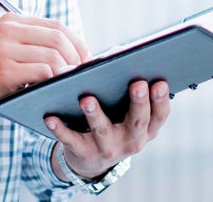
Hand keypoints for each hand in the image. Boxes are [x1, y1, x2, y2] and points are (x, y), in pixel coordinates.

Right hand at [0, 13, 89, 125]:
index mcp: (11, 21)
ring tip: (72, 83)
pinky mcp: (3, 70)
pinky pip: (42, 71)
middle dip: (77, 56)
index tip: (87, 59)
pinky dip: (55, 80)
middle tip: (84, 73)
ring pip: (53, 54)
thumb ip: (32, 47)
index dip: (77, 42)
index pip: (56, 26)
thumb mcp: (6, 52)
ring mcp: (4, 49)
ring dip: (68, 70)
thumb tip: (75, 55)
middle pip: (58, 37)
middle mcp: (8, 29)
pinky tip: (57, 89)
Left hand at [47, 79, 170, 179]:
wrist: (91, 159)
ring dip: (95, 114)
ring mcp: (108, 148)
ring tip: (87, 99)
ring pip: (103, 131)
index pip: (160, 115)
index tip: (160, 82)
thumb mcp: (127, 110)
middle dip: (138, 102)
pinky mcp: (84, 153)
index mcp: (147, 128)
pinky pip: (72, 140)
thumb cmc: (114, 120)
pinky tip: (51, 118)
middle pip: (138, 121)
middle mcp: (132, 140)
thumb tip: (118, 53)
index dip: (161, 100)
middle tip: (137, 83)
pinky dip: (60, 129)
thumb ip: (126, 85)